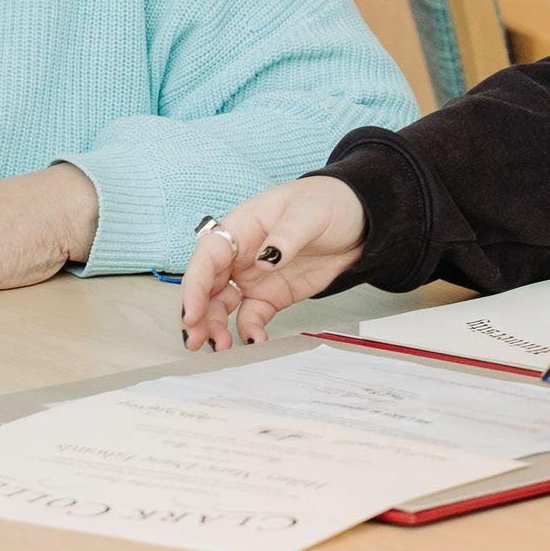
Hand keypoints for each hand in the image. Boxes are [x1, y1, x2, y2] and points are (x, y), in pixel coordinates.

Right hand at [180, 177, 367, 352]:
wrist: (358, 221)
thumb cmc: (326, 203)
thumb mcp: (309, 212)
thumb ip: (286, 236)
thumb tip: (264, 260)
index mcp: (240, 227)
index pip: (207, 257)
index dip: (195, 285)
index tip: (192, 312)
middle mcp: (239, 255)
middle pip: (208, 286)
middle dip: (197, 314)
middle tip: (195, 339)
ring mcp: (253, 277)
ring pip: (222, 306)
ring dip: (215, 327)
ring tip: (220, 347)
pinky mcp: (270, 296)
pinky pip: (251, 317)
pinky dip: (249, 331)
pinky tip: (256, 341)